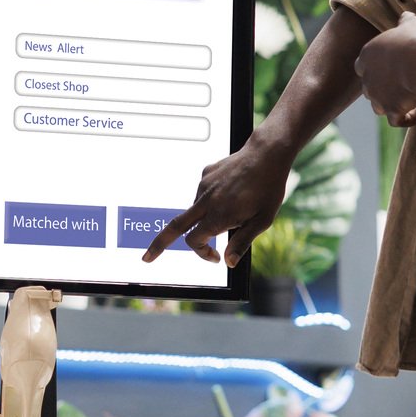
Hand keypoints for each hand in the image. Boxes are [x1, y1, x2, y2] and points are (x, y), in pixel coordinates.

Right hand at [142, 137, 291, 265]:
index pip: (194, 241)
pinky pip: (204, 192)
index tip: (215, 257)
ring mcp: (204, 185)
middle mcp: (206, 201)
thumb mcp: (262, 221)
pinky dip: (213, 199)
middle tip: (147, 258)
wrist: (266, 154)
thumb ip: (242, 243)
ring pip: (197, 209)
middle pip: (175, 226)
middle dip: (158, 244)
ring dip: (207, 216)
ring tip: (238, 206)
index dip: (203, 253)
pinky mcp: (206, 173)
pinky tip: (234, 191)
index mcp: (218, 216)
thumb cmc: (268, 189)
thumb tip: (229, 262)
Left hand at [357, 13, 415, 126]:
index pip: (361, 65)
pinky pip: (395, 120)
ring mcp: (377, 97)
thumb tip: (406, 15)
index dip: (373, 68)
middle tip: (402, 84)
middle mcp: (367, 79)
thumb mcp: (409, 24)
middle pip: (369, 88)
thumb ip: (405, 21)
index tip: (388, 67)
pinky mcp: (390, 110)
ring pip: (378, 106)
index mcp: (366, 56)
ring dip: (391, 105)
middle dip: (382, 88)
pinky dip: (405, 119)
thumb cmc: (412, 40)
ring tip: (410, 100)